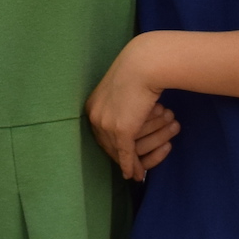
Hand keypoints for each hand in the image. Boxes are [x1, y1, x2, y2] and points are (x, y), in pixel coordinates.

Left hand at [88, 41, 170, 181]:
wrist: (145, 63)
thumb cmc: (138, 68)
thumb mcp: (121, 86)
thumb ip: (119, 100)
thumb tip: (126, 107)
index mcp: (93, 105)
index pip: (100, 132)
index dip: (110, 144)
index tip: (119, 152)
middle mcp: (95, 116)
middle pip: (105, 144)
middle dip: (117, 157)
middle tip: (127, 167)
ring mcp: (107, 125)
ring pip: (116, 151)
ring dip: (127, 165)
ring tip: (135, 174)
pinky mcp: (122, 131)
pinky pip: (126, 154)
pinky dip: (131, 166)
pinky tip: (136, 175)